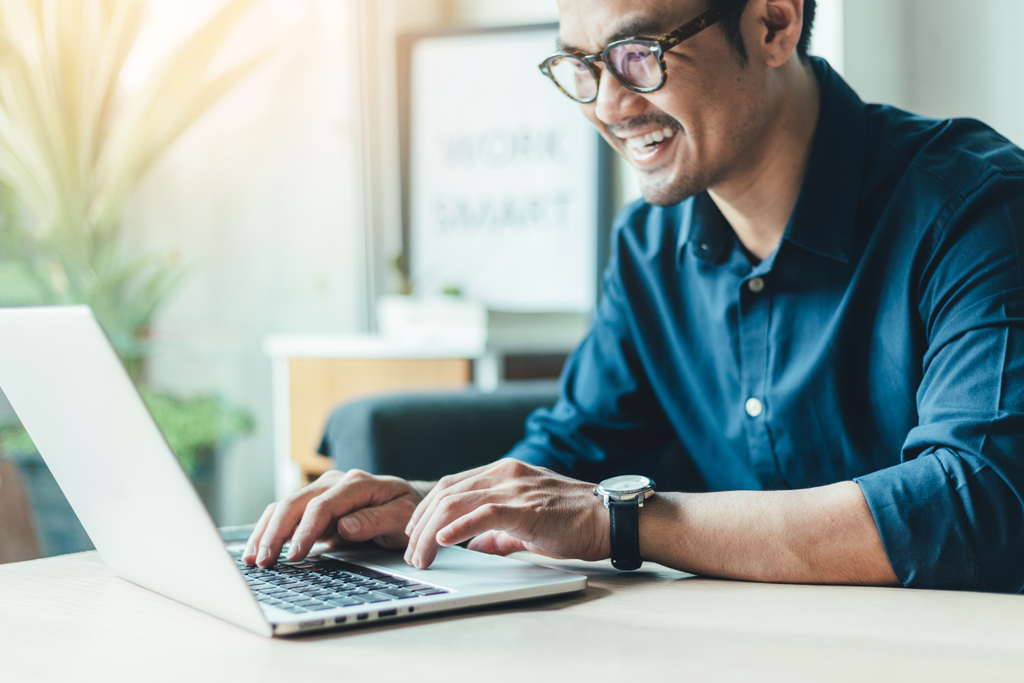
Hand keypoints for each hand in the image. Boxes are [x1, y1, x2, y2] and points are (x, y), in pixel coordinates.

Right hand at [242, 469, 427, 567]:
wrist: (410, 501)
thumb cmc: (407, 510)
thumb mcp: (402, 517)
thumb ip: (375, 520)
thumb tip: (344, 526)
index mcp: (356, 483)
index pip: (322, 505)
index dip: (305, 530)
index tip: (294, 554)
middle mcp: (334, 482)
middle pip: (295, 502)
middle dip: (276, 532)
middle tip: (263, 561)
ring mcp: (322, 491)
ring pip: (285, 506)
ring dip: (266, 531)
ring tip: (252, 558)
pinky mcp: (314, 505)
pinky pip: (287, 515)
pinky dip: (270, 530)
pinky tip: (257, 549)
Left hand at [403, 459, 609, 568]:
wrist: (609, 519)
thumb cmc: (574, 521)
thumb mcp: (527, 523)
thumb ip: (498, 532)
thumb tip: (474, 546)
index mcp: (504, 472)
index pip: (451, 485)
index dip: (425, 509)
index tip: (414, 533)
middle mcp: (505, 473)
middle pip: (445, 493)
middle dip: (420, 524)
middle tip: (411, 552)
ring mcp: (515, 487)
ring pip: (456, 502)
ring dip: (430, 532)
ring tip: (421, 556)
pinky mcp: (526, 506)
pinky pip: (483, 513)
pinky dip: (458, 527)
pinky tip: (443, 541)